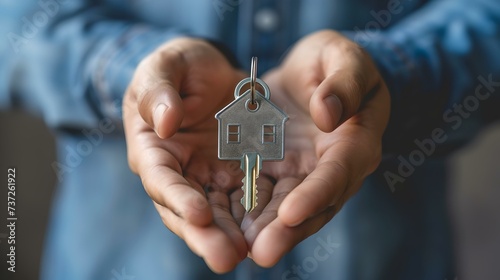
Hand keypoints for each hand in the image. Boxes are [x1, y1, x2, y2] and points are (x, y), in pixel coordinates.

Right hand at [123, 38, 251, 272]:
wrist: (211, 72)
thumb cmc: (180, 67)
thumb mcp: (164, 67)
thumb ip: (158, 91)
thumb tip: (165, 123)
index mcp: (153, 149)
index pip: (161, 179)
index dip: (177, 198)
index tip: (199, 215)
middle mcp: (178, 173)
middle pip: (187, 211)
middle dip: (205, 236)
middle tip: (225, 258)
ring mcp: (207, 178)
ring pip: (218, 214)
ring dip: (231, 237)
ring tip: (251, 254)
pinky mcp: (235, 176)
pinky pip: (246, 199)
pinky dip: (254, 218)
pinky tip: (270, 232)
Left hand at [240, 30, 390, 265]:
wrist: (310, 75)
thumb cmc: (332, 61)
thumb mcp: (342, 57)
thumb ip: (343, 82)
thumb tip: (327, 115)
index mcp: (355, 141)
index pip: (338, 172)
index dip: (317, 194)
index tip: (292, 214)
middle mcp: (331, 167)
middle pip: (313, 205)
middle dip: (287, 230)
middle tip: (262, 252)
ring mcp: (303, 174)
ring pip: (285, 209)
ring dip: (263, 232)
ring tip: (238, 250)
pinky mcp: (278, 172)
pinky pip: (262, 196)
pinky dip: (247, 214)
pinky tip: (225, 228)